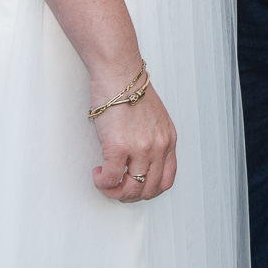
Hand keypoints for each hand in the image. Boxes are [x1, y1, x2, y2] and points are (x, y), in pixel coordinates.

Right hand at [90, 70, 177, 202]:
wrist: (119, 72)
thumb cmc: (130, 90)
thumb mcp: (155, 118)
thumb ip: (153, 139)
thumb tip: (139, 163)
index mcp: (169, 140)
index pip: (167, 180)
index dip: (149, 189)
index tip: (134, 185)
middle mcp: (158, 147)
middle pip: (150, 189)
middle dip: (131, 195)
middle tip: (116, 187)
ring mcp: (140, 148)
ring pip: (131, 190)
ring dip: (115, 192)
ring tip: (105, 180)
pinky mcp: (118, 147)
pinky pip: (111, 179)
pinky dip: (102, 182)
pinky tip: (98, 172)